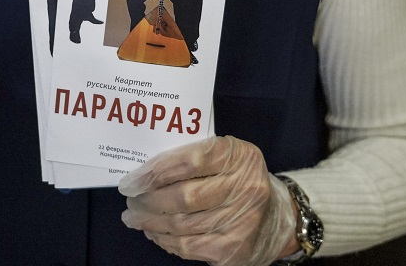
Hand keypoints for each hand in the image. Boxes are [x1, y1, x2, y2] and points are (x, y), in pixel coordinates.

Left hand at [118, 136, 297, 265]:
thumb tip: (145, 171)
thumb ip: (193, 155)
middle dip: (148, 199)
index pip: (190, 160)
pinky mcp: (234, 249)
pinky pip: (188, 247)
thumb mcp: (225, 156)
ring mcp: (242, 221)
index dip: (155, 171)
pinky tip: (153, 232)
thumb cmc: (237, 179)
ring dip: (150, 221)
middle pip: (184, 196)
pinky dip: (164, 240)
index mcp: (239, 156)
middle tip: (130, 199)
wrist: (276, 216)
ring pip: (182, 224)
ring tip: (134, 216)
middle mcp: (245, 187)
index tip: (131, 179)